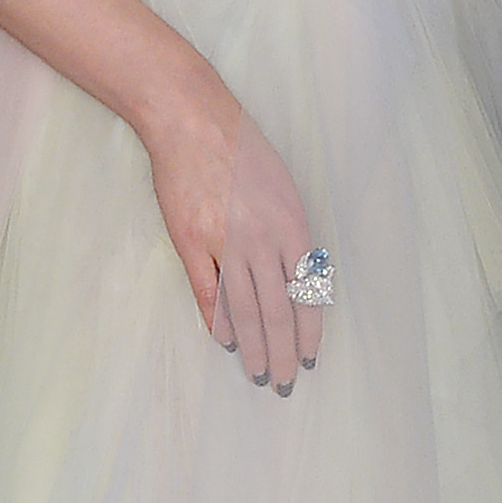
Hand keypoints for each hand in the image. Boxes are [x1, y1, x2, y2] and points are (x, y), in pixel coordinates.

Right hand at [139, 71, 324, 395]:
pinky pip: (208, 293)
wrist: (192, 121)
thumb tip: (294, 278)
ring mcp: (226, 242)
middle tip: (285, 381)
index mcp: (293, 225)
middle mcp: (263, 239)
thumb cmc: (241, 151)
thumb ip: (288, 236)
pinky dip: (218, 322)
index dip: (310, 329)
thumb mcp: (282, 190)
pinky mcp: (192, 242)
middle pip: (278, 310)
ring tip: (258, 373)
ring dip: (254, 347)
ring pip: (245, 310)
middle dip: (284, 351)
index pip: (308, 292)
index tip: (310, 356)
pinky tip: (225, 342)